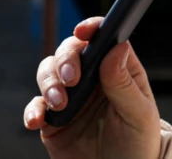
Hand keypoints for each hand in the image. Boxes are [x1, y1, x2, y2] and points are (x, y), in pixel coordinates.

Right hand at [23, 17, 161, 158]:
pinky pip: (35, 106)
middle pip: (70, 51)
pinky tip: (38, 120)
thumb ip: (124, 83)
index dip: (92, 28)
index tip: (83, 30)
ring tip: (60, 103)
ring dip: (49, 83)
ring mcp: (71, 97)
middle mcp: (92, 78)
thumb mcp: (139, 114)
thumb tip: (118, 48)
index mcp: (118, 70)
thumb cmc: (138, 142)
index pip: (103, 39)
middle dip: (66, 59)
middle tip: (72, 78)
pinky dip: (32, 110)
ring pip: (49, 72)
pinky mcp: (53, 120)